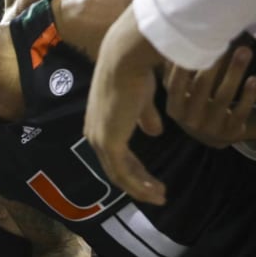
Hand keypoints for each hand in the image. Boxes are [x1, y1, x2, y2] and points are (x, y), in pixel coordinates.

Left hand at [83, 8, 167, 204]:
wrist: (126, 60)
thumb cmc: (136, 72)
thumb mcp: (142, 99)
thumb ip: (145, 116)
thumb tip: (155, 132)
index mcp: (100, 122)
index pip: (114, 153)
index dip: (134, 168)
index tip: (152, 179)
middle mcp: (94, 134)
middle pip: (115, 168)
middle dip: (137, 183)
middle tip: (157, 194)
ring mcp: (99, 139)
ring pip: (119, 174)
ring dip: (140, 188)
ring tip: (160, 196)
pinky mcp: (109, 143)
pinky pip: (123, 173)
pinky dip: (138, 185)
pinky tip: (155, 191)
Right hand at [163, 45, 255, 148]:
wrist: (212, 135)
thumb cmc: (194, 104)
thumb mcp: (181, 93)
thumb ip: (175, 72)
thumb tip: (171, 39)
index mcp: (174, 108)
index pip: (175, 86)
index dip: (182, 67)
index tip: (192, 44)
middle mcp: (189, 120)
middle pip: (201, 88)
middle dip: (213, 64)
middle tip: (224, 41)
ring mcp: (210, 128)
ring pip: (223, 97)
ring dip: (235, 72)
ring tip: (245, 51)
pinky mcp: (231, 132)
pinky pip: (241, 112)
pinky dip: (248, 96)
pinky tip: (255, 79)